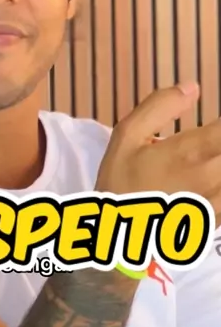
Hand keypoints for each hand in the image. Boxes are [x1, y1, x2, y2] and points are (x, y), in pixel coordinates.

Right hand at [96, 81, 220, 222]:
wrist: (117, 239)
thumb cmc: (120, 184)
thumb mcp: (126, 137)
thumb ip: (160, 106)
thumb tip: (193, 87)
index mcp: (191, 152)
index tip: (214, 123)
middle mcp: (213, 176)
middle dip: (218, 142)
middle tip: (205, 140)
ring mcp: (219, 201)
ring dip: (218, 159)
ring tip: (202, 158)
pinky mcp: (218, 218)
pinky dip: (218, 180)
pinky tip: (205, 177)